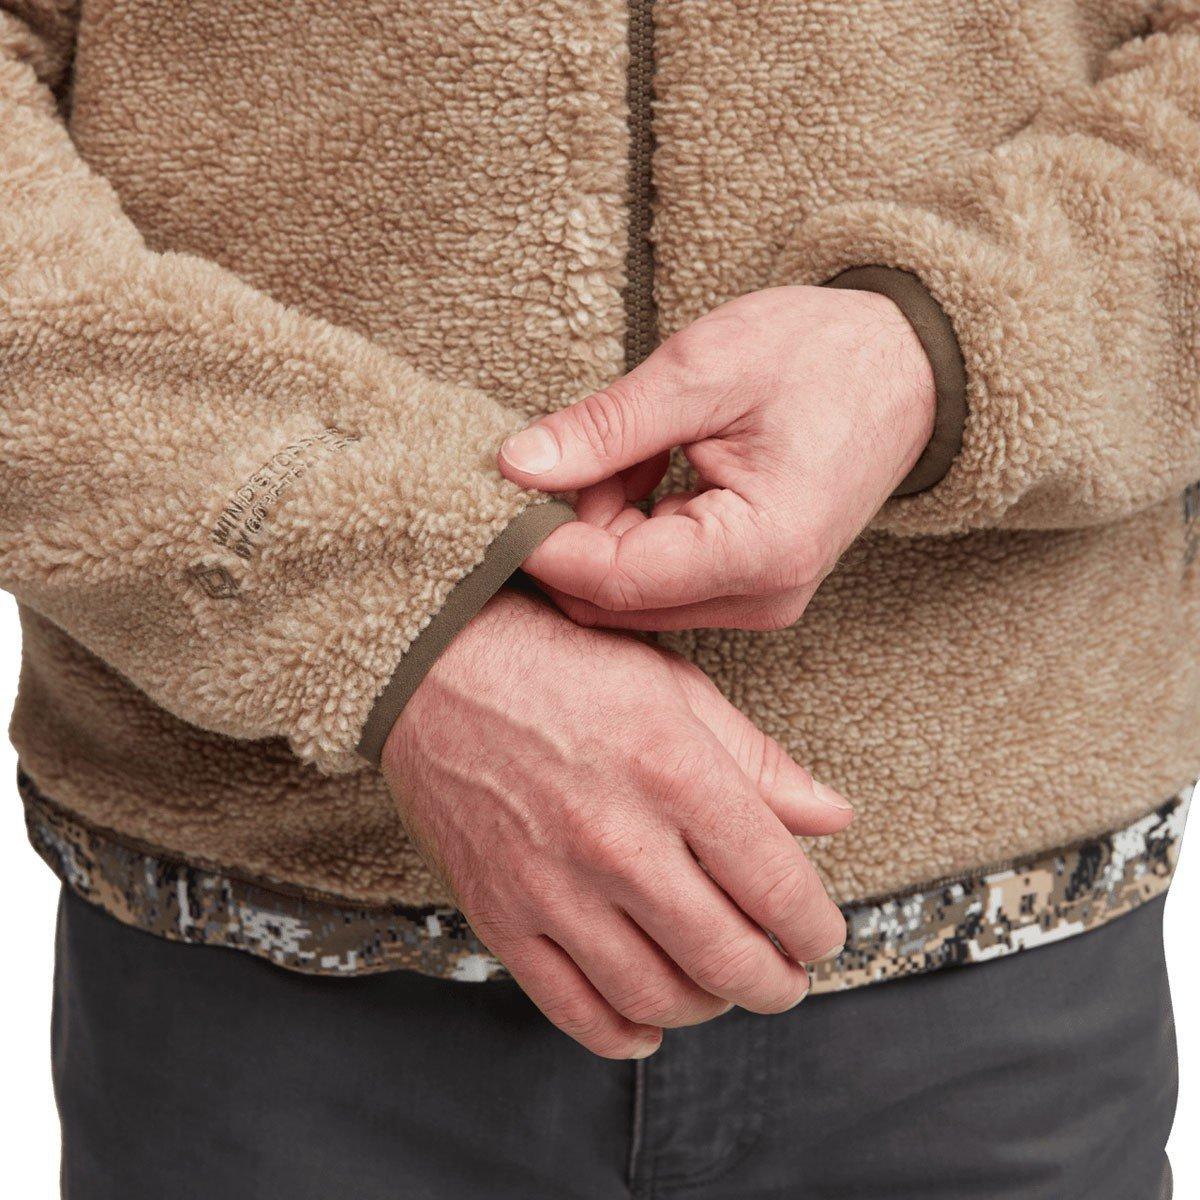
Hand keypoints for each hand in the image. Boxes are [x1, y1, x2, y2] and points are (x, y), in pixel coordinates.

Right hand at [382, 588, 849, 1058]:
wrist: (432, 663)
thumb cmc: (555, 662)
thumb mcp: (673, 685)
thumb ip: (756, 758)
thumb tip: (830, 815)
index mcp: (674, 772)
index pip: (777, 886)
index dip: (816, 927)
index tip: (819, 933)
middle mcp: (617, 839)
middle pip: (725, 957)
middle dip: (776, 983)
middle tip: (786, 976)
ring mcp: (552, 884)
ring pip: (654, 994)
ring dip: (707, 1007)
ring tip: (720, 988)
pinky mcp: (499, 912)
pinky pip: (570, 1007)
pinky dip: (620, 1034)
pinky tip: (647, 1025)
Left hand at [499, 285, 935, 630]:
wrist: (903, 367)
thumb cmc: (821, 355)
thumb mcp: (701, 369)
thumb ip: (605, 427)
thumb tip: (514, 466)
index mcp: (760, 551)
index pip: (612, 580)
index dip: (540, 542)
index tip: (497, 492)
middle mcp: (763, 598)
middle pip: (612, 597)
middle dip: (574, 527)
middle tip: (582, 443)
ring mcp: (757, 600)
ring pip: (627, 592)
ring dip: (604, 521)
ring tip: (637, 443)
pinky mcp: (748, 589)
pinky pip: (657, 578)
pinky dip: (632, 523)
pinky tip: (654, 465)